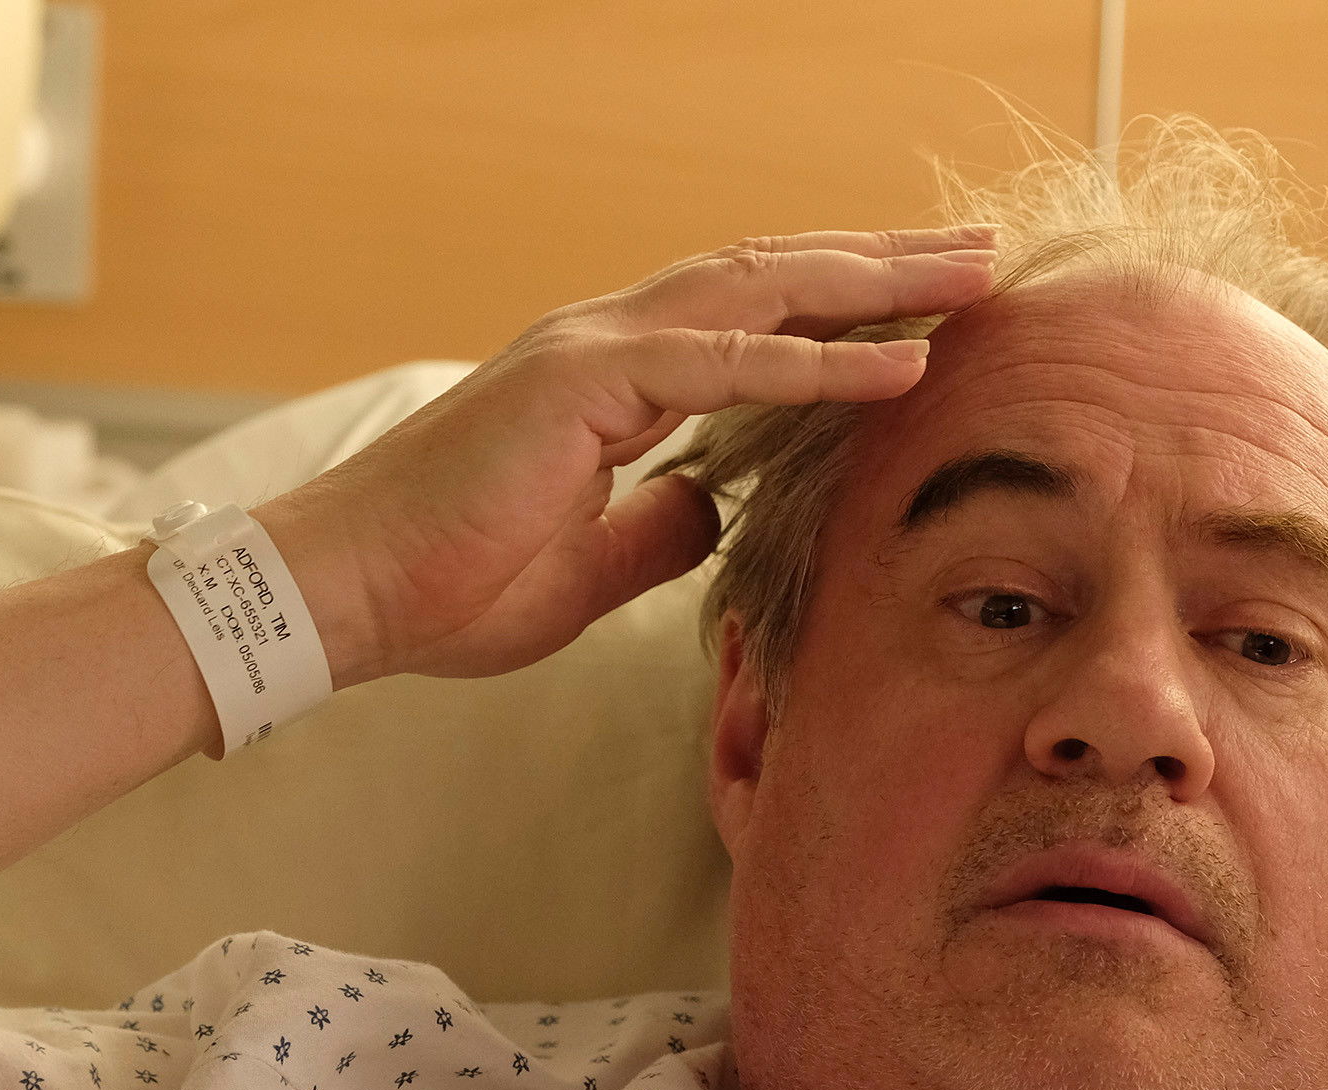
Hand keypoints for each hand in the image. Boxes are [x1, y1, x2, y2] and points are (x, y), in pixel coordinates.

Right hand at [251, 226, 998, 688]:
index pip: (750, 317)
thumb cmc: (447, 589)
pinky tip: (904, 363)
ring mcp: (594, 351)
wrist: (343, 597)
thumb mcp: (587, 569)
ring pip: (763, 292)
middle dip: (883, 263)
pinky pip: (727, 365)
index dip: (843, 306)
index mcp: (610, 379)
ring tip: (973, 277)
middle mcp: (607, 342)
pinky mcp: (583, 385)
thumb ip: (654, 529)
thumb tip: (710, 510)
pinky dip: (821, 362)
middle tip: (983, 254)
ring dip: (877, 283)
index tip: (930, 308)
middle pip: (773, 277)